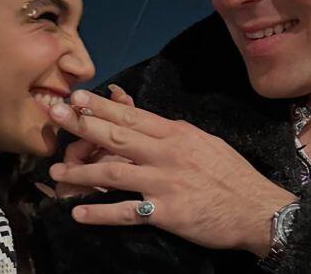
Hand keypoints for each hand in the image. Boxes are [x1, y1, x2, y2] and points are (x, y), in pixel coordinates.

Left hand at [48, 90, 296, 255]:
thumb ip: (173, 133)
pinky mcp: (166, 212)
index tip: (76, 96)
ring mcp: (164, 182)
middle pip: (116, 136)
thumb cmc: (231, 174)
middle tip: (54, 114)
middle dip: (81, 124)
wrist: (257, 208)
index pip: (131, 115)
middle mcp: (166, 153)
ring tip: (55, 173)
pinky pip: (126, 211)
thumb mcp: (204, 142)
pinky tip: (77, 213)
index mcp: (175, 133)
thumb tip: (148, 121)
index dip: (100, 106)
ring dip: (80, 172)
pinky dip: (99, 213)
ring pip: (113, 172)